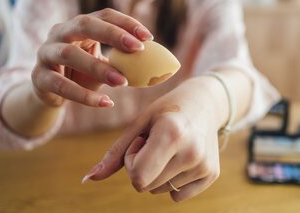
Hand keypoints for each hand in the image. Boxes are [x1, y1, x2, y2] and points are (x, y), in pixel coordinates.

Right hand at [31, 8, 152, 106]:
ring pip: (69, 54)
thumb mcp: (102, 63)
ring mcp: (46, 53)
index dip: (126, 23)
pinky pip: (61, 85)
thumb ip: (122, 60)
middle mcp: (60, 32)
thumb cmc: (82, 73)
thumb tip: (155, 64)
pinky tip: (106, 103)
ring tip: (122, 82)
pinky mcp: (39, 77)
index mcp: (78, 25)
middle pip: (84, 24)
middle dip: (112, 34)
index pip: (104, 15)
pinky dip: (84, 95)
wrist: (51, 91)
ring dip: (99, 68)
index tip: (149, 37)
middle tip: (137, 48)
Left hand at [83, 78, 224, 201]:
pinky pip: (178, 195)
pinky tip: (181, 157)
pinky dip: (173, 180)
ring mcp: (204, 165)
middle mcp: (191, 152)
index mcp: (171, 134)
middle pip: (147, 186)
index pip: (138, 177)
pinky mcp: (212, 174)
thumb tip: (87, 179)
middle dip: (142, 167)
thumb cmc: (166, 110)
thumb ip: (115, 154)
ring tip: (170, 147)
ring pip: (161, 190)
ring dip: (158, 172)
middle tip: (155, 142)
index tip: (140, 141)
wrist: (204, 103)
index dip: (132, 161)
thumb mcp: (139, 124)